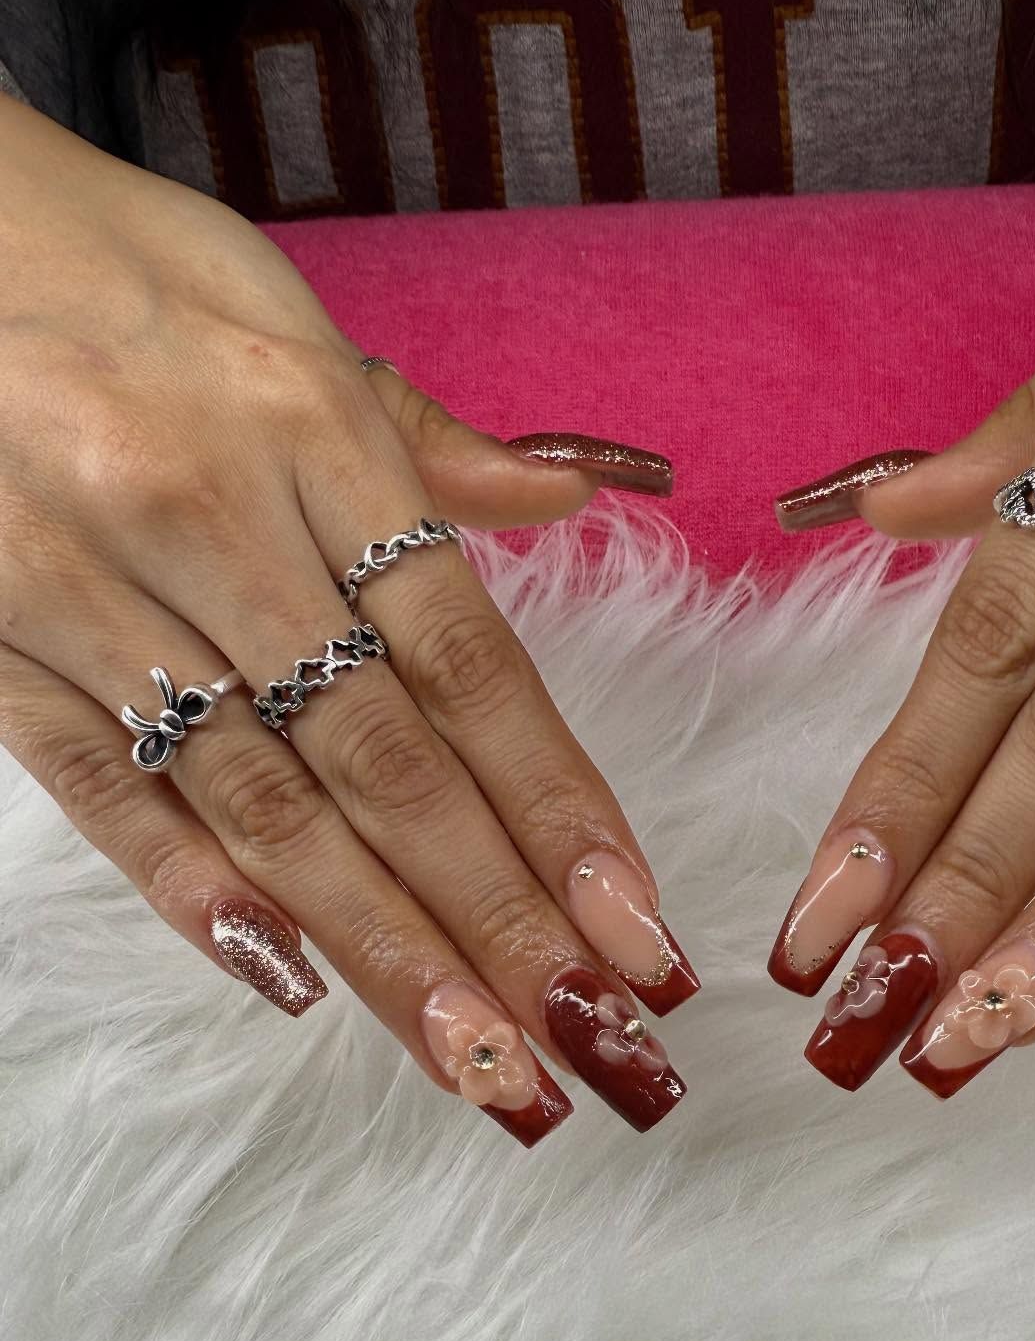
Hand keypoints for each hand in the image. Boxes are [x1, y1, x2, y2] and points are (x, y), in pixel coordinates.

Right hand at [0, 95, 696, 1145]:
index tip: (639, 931)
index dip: (560, 810)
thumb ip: (423, 440)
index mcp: (309, 436)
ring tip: (484, 1063)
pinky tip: (292, 985)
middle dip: (503, 923)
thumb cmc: (120, 277)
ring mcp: (89, 596)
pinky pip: (103, 791)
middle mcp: (209, 526)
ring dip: (384, 951)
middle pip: (387, 766)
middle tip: (599, 1048)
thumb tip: (571, 497)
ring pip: (264, 809)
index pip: (469, 664)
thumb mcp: (288, 318)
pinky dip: (193, 893)